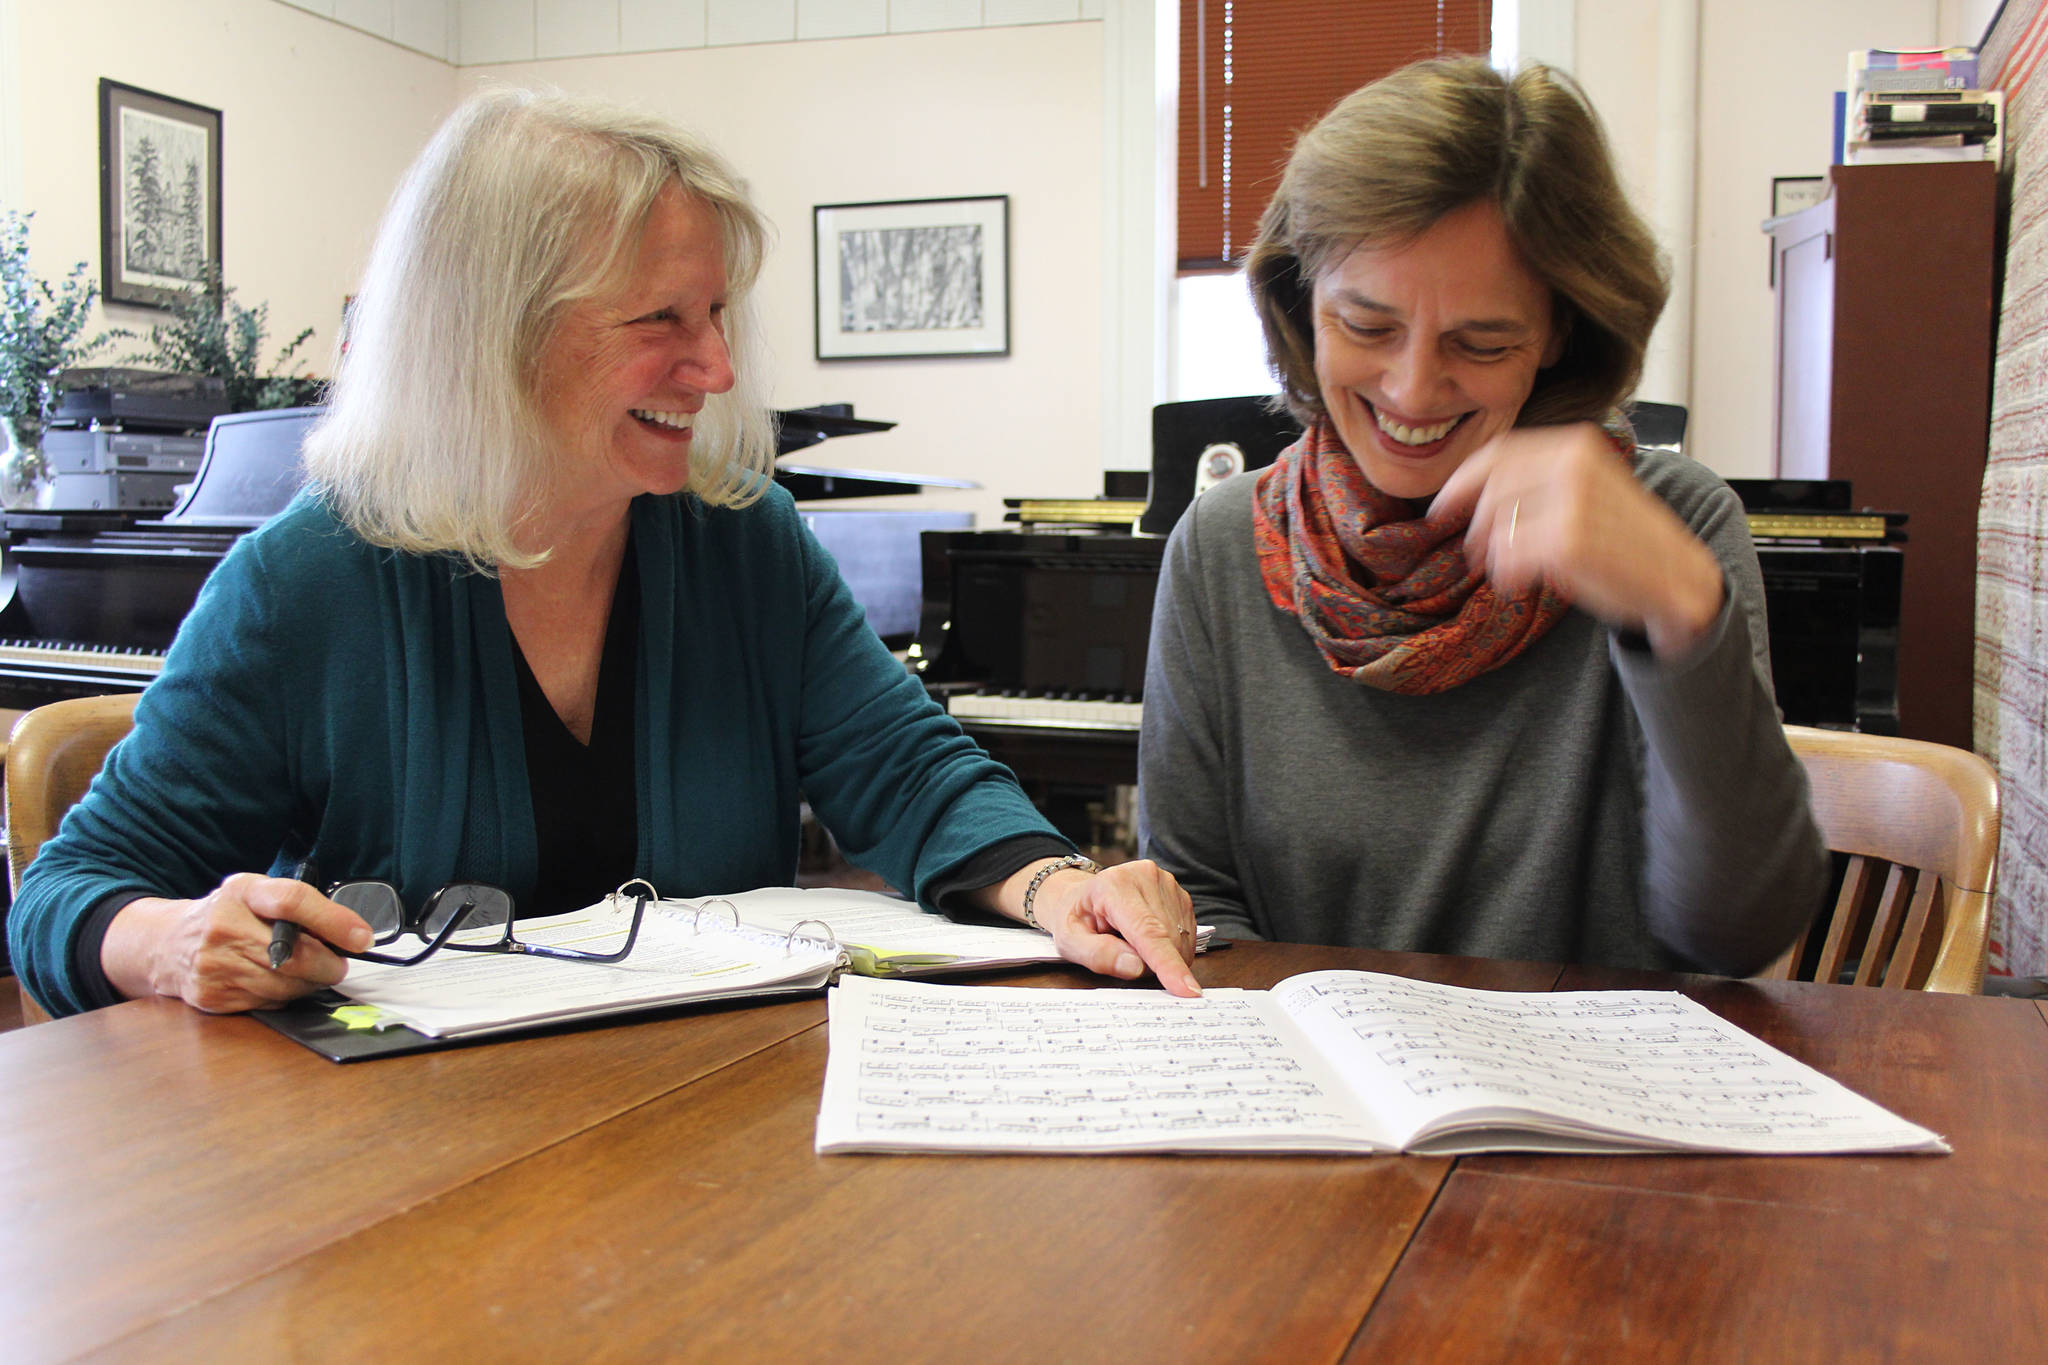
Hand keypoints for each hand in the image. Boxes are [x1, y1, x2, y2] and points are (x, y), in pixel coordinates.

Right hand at [100, 873, 376, 1013]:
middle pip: (297, 956)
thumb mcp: (257, 892)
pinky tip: (274, 983)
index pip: (293, 901)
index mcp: (242, 892)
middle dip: (328, 964)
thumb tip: (350, 931)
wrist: (167, 945)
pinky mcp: (212, 996)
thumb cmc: (226, 914)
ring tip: (305, 972)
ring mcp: (214, 965)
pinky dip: (283, 997)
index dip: (334, 921)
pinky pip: (268, 1004)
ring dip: (308, 984)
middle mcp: (223, 927)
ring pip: (287, 986)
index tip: (362, 938)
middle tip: (336, 962)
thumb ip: (298, 903)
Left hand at [1024, 859, 1201, 997]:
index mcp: (1114, 885)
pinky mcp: (1180, 894)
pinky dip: (1169, 948)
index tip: (1186, 990)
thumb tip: (1135, 967)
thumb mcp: (1069, 941)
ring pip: (1180, 940)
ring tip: (1129, 943)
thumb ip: (1098, 955)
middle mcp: (1146, 877)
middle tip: (1121, 957)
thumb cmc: (1073, 919)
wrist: (1078, 896)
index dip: (1168, 963)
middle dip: (1150, 964)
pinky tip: (1145, 939)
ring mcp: (1167, 884)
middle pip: (1167, 939)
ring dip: (1160, 956)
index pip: (1147, 930)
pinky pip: (1187, 936)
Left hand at [1430, 423, 1724, 658]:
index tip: (1441, 508)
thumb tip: (1472, 490)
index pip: (1500, 452)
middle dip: (1475, 525)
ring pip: (1496, 523)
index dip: (1461, 481)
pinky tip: (1523, 581)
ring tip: (1507, 568)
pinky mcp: (1568, 541)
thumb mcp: (1588, 487)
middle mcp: (1574, 464)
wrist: (1679, 577)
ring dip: (1492, 552)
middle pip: (1491, 490)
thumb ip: (1539, 479)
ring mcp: (1571, 501)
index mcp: (1577, 444)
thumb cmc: (1627, 537)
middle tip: (1475, 551)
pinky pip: (1508, 555)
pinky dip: (1506, 574)